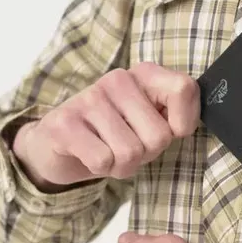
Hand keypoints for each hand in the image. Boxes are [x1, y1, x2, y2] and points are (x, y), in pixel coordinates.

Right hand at [13, 62, 200, 187]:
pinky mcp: (64, 123)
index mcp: (145, 74)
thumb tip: (184, 126)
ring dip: (122, 165)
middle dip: (146, 154)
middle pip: (159, 137)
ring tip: (108, 151)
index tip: (170, 130)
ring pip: (131, 153)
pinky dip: (100, 168)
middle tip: (127, 145)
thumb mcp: (149, 120)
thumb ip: (174, 115)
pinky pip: (102, 160)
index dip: (184, 122)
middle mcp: (118, 79)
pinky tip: (88, 154)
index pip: (184, 89)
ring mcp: (89, 98)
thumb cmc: (113, 134)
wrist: (57, 144)